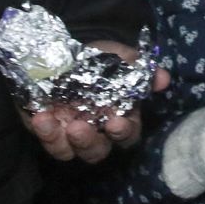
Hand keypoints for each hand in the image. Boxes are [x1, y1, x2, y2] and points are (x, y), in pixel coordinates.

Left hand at [24, 39, 169, 162]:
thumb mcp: (120, 56)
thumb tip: (163, 79)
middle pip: (97, 151)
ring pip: (69, 152)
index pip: (127, 134)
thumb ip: (140, 68)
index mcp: (119, 117)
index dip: (123, 132)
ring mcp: (69, 134)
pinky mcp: (47, 130)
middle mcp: (95, 132)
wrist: (65, 50)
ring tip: (53, 122)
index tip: (115, 122)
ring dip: (62, 142)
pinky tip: (41, 117)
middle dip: (89, 143)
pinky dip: (44, 132)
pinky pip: (47, 140)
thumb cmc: (98, 58)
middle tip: (79, 128)